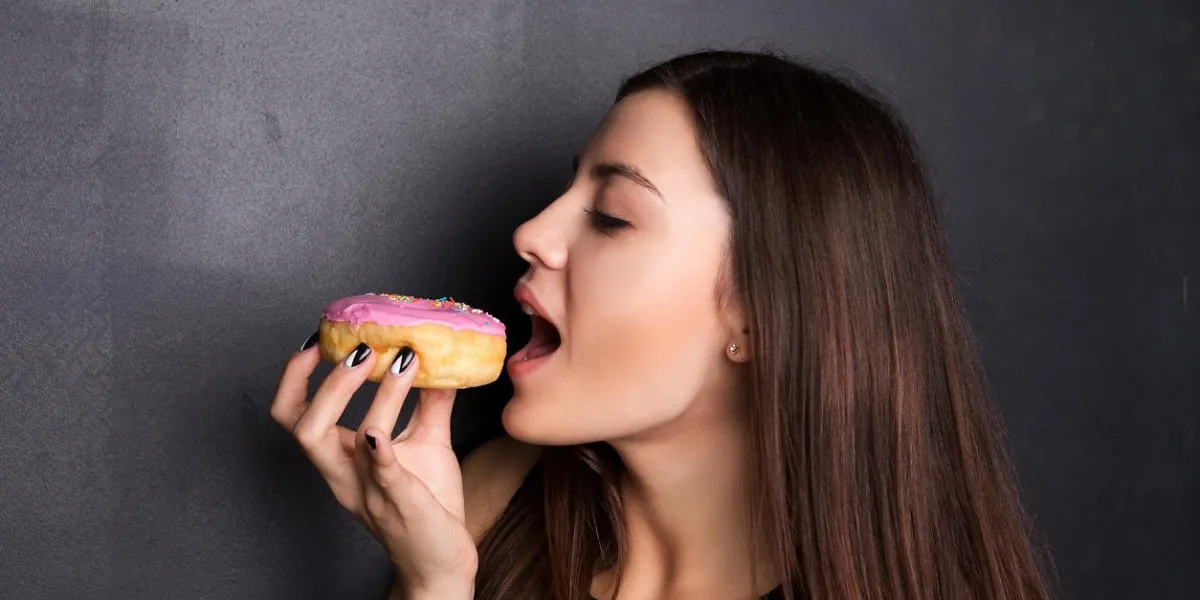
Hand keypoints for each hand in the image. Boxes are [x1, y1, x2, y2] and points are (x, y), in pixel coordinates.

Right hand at [271, 340, 477, 588]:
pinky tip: (377, 430)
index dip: (295, 377)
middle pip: (301, 427)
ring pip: (341, 442)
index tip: (317, 340)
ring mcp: (369, 490)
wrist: (441, 561)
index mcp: (342, 459)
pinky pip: (380, 476)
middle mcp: (344, 474)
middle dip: (319, 383)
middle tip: (353, 349)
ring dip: (361, 397)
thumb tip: (443, 360)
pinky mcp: (399, 504)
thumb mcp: (426, 444)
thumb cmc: (427, 504)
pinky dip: (377, 451)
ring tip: (388, 362)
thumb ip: (430, 403)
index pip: (296, 415)